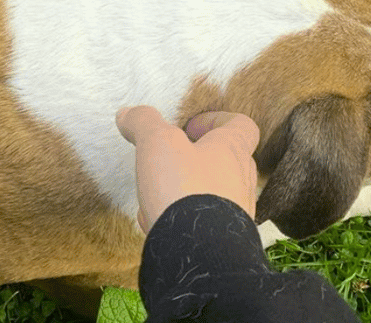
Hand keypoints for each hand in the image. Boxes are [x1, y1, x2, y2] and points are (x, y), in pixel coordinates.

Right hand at [115, 106, 259, 231]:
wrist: (198, 256)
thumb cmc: (184, 188)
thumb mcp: (157, 143)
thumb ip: (144, 123)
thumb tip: (127, 113)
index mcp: (233, 151)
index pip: (243, 125)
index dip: (217, 119)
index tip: (188, 127)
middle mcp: (241, 181)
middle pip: (228, 160)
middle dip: (198, 156)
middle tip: (171, 157)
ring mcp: (236, 214)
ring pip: (214, 193)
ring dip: (187, 189)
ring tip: (157, 193)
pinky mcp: (225, 242)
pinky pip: (205, 223)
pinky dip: (182, 219)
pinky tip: (156, 221)